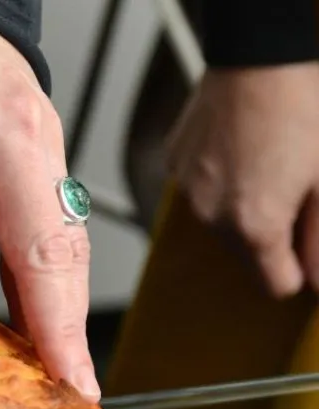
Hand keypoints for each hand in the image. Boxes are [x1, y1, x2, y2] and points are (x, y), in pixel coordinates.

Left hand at [0, 22, 96, 399]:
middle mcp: (7, 137)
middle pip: (45, 246)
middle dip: (61, 327)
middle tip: (69, 388)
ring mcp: (42, 142)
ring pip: (70, 242)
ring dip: (76, 314)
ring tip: (76, 375)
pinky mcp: (57, 150)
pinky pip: (68, 227)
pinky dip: (67, 284)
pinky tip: (61, 327)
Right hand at [167, 63, 318, 296]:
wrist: (261, 52)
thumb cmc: (301, 103)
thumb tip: (316, 280)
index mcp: (255, 225)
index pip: (275, 285)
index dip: (295, 271)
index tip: (304, 254)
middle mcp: (213, 218)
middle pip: (245, 256)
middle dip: (267, 235)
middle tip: (291, 192)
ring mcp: (189, 193)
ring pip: (220, 226)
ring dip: (240, 208)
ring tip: (264, 165)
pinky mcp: (175, 168)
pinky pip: (201, 193)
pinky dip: (218, 183)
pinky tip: (238, 151)